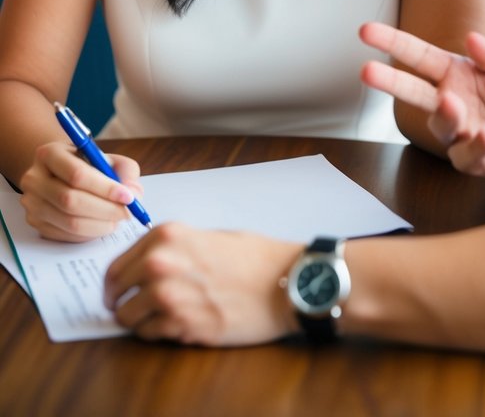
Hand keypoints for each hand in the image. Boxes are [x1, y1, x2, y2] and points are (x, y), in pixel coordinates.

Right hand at [20, 141, 143, 242]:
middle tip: (127, 213)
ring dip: (99, 224)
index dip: (105, 188)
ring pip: (69, 222)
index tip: (128, 197)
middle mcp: (34, 178)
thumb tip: (133, 193)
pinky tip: (102, 225)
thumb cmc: (89, 165)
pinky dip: (89, 233)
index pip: (77, 174)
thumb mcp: (108, 159)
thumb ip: (125, 171)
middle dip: (105, 209)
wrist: (61, 173)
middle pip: (70, 200)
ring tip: (117, 219)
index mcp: (50, 154)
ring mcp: (32, 203)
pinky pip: (65, 235)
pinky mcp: (35, 222)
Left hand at [104, 223, 299, 344]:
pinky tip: (176, 324)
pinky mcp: (182, 325)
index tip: (118, 290)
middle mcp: (160, 263)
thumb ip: (175, 249)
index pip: (116, 265)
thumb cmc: (253, 257)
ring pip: (127, 317)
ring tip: (157, 317)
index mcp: (166, 235)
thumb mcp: (208, 236)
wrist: (283, 281)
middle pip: (115, 291)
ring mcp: (168, 296)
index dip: (114, 282)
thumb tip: (147, 266)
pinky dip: (156, 333)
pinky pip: (149, 335)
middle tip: (130, 307)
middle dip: (120, 301)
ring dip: (138, 320)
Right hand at [360, 23, 484, 179]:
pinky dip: (475, 145)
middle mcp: (448, 100)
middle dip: (388, 81)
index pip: (418, 56)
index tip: (366, 31)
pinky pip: (466, 154)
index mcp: (454, 73)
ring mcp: (456, 131)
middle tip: (367, 71)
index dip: (392, 42)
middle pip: (411, 91)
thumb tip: (471, 38)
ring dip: (445, 114)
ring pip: (439, 124)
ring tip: (452, 103)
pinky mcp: (470, 158)